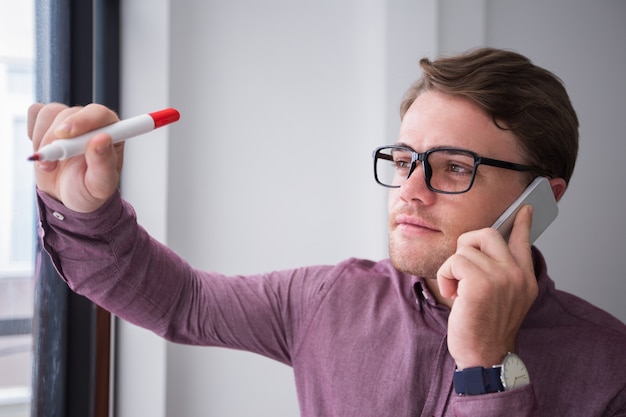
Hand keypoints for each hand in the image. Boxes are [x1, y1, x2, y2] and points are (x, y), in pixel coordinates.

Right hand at [28, 102, 122, 212]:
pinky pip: (36, 113)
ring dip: (43, 141)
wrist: (65, 195)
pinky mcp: (49, 120)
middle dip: (55, 138)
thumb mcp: (100, 185)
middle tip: (52, 163)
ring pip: (51, 113)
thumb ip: (103, 163)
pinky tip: (43, 152)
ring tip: (50, 166)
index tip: (65, 134)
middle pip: (70, 113)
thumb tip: (102, 139)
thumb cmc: (88, 189)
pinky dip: (33, 133)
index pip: (99, 114)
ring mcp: (70, 119)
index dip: (82, 120)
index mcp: (112, 133)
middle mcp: (92, 123)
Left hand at [436, 205, 537, 368]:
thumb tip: (485, 248)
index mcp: (524, 279)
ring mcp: (501, 277)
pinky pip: (453, 262)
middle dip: (466, 246)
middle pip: (487, 233)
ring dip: (452, 270)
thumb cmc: (485, 328)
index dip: (521, 222)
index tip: (524, 209)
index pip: (524, 241)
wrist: (484, 357)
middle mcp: (517, 275)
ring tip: (458, 291)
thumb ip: (501, 273)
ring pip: (464, 249)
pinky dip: (446, 277)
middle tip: (461, 269)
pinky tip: (454, 296)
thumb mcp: (502, 298)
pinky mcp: (480, 283)